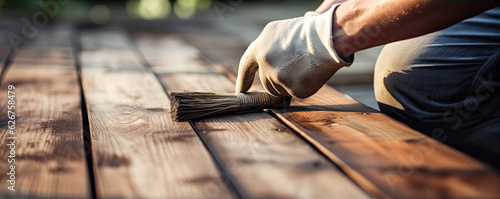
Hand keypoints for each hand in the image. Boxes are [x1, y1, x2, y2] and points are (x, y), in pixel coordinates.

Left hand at [235, 4, 352, 97]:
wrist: (329, 37)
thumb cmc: (308, 30)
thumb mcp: (280, 30)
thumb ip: (268, 47)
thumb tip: (265, 63)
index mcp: (260, 47)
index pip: (246, 66)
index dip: (243, 79)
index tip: (240, 91)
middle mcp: (266, 64)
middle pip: (266, 82)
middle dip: (278, 79)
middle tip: (295, 65)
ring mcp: (279, 78)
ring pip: (279, 90)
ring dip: (289, 84)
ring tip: (304, 66)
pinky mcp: (293, 90)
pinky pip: (295, 94)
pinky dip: (303, 86)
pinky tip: (311, 73)